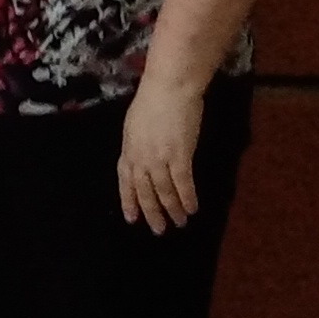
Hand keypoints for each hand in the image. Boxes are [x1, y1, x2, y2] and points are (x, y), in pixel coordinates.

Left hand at [117, 79, 204, 233]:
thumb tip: (140, 158)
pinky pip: (183, 183)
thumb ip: (137, 144)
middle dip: (151, 212)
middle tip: (158, 230)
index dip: (128, 201)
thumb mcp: (135, 124)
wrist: (169, 87)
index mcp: (128, 149)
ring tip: (180, 222)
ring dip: (172, 209)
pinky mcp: (179, 155)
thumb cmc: (153, 100)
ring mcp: (159, 158)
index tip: (131, 218)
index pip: (125, 181)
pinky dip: (187, 198)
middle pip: (144, 191)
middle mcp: (141, 157)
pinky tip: (193, 208)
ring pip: (164, 191)